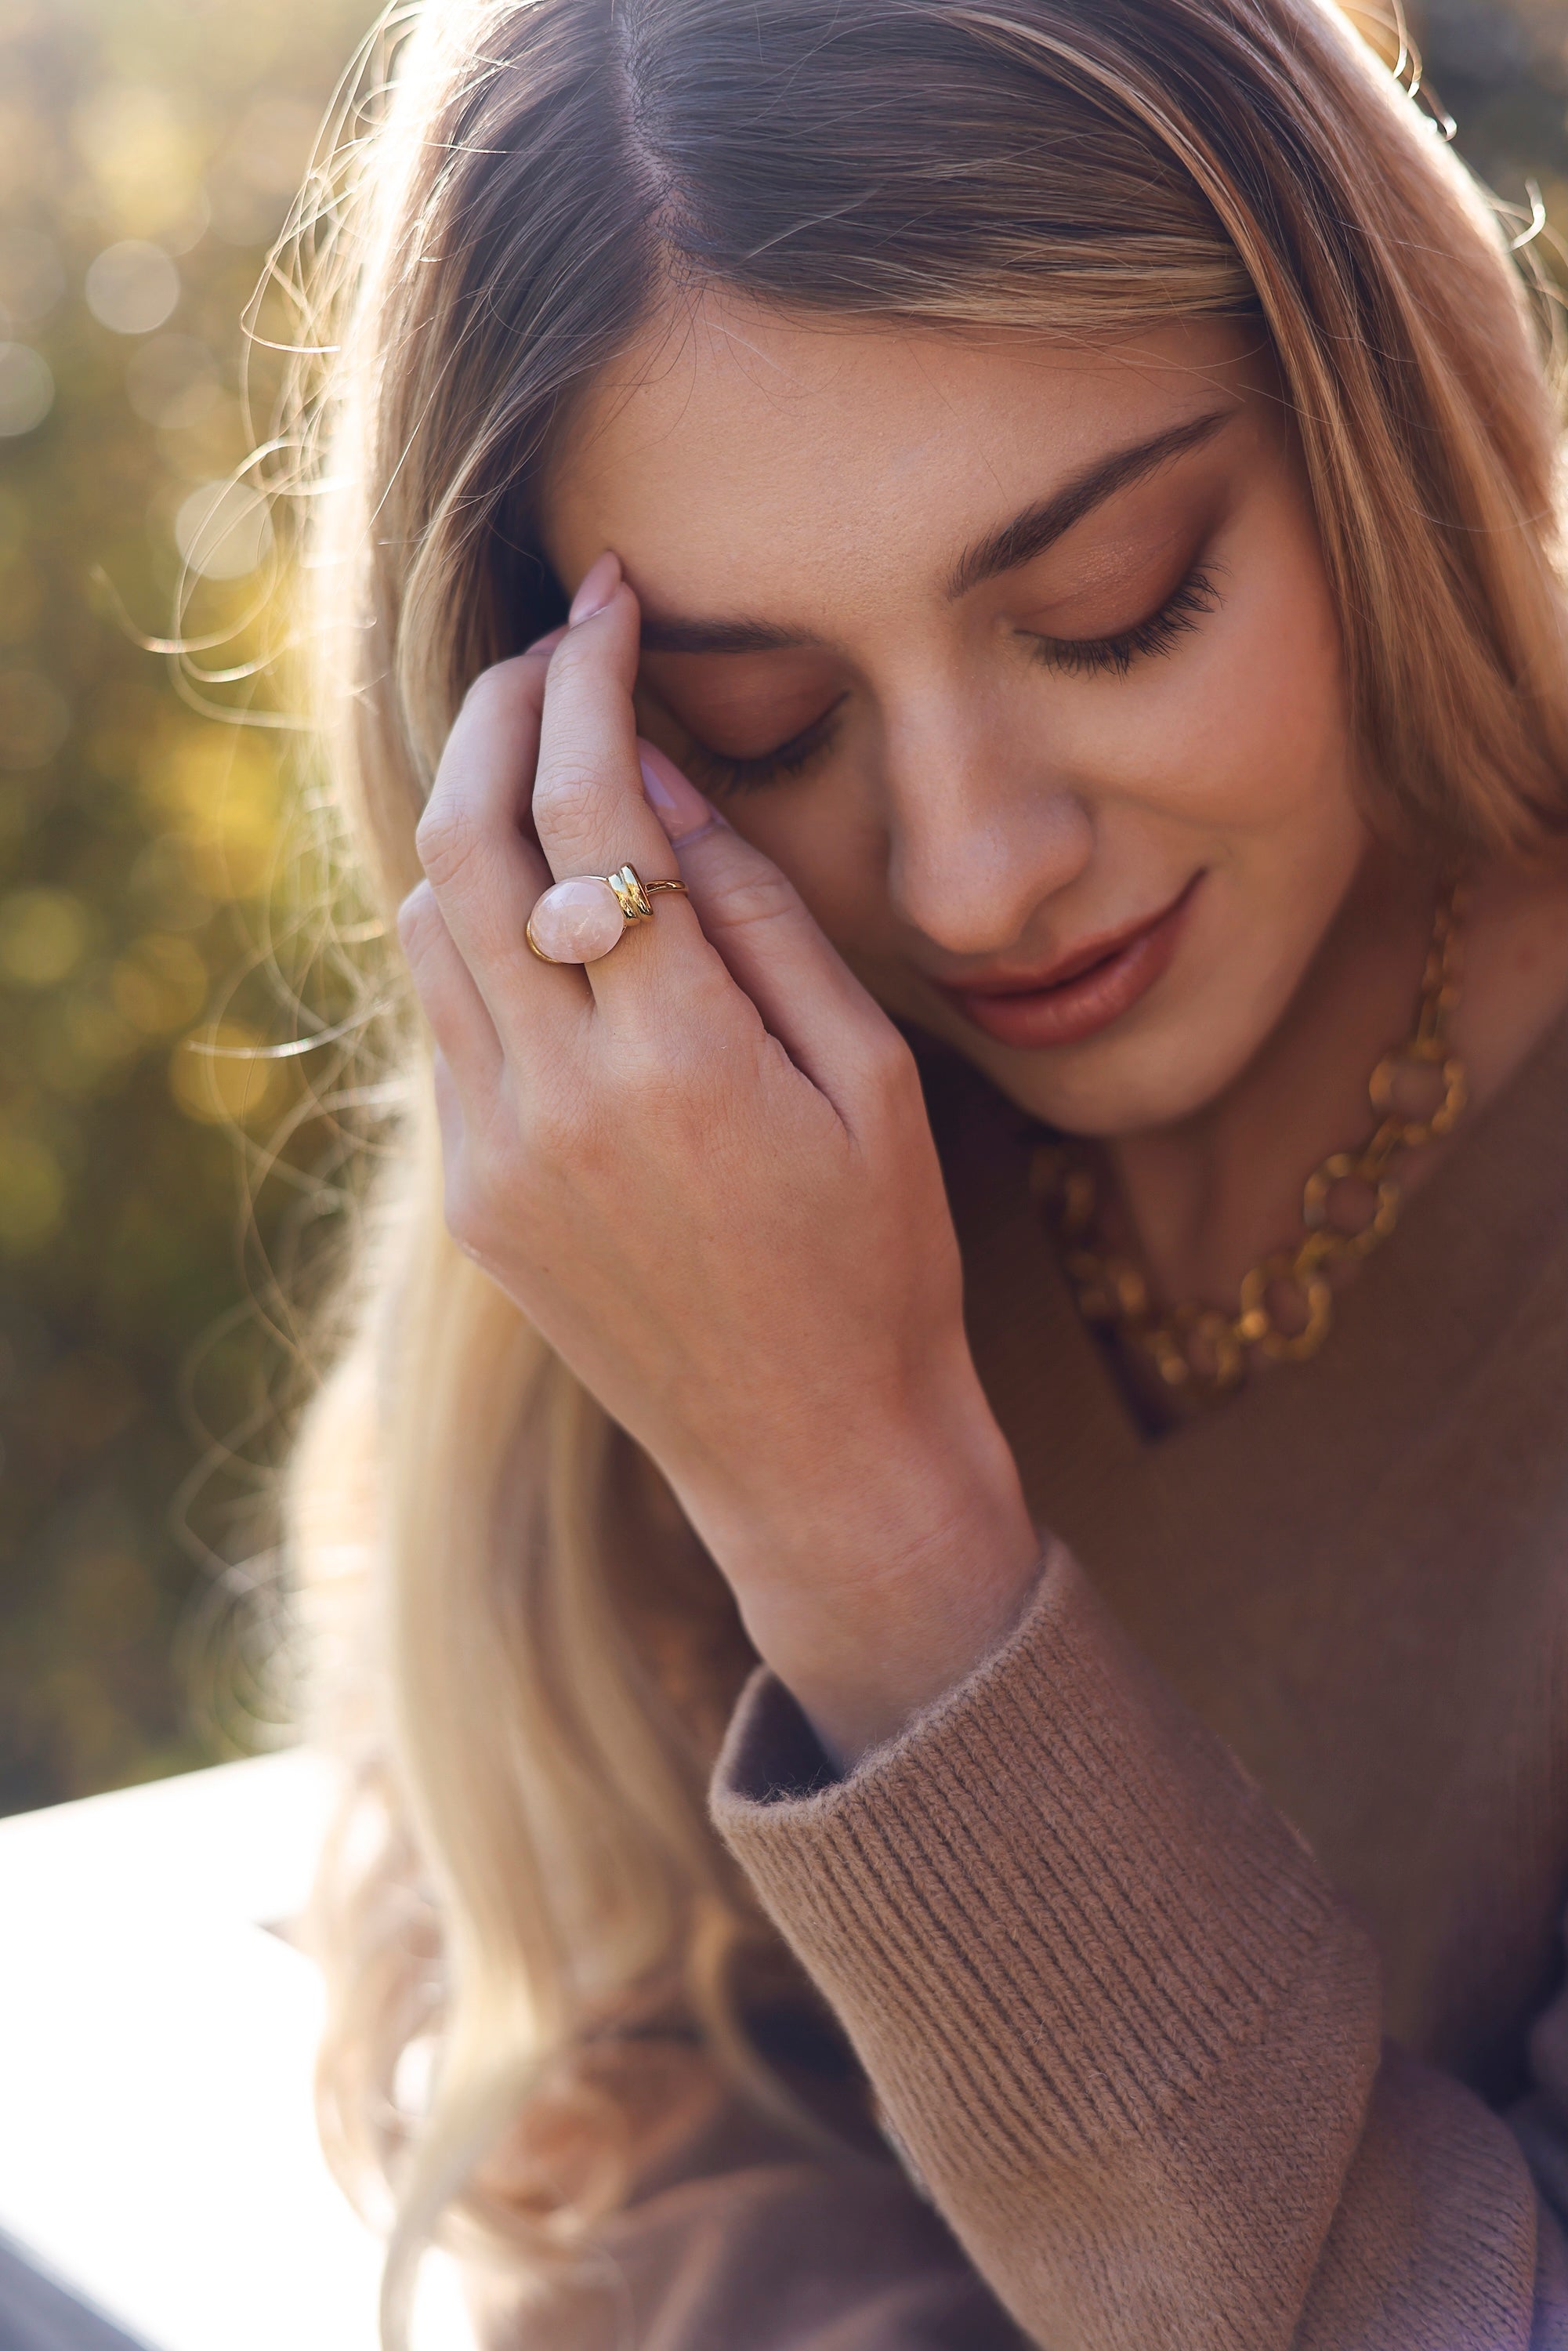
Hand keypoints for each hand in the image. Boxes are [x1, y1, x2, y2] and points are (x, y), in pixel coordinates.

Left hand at [398, 554, 1039, 1761]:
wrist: (813, 1453)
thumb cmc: (880, 1263)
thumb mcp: (870, 1076)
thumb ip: (763, 920)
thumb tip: (667, 789)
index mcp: (681, 1060)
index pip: (595, 810)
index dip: (593, 682)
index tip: (608, 602)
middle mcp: (560, 1100)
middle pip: (466, 844)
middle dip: (493, 717)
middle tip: (545, 651)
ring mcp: (497, 1155)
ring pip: (429, 923)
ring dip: (470, 818)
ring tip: (538, 763)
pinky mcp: (474, 1199)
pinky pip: (444, 1019)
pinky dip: (473, 926)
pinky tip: (538, 903)